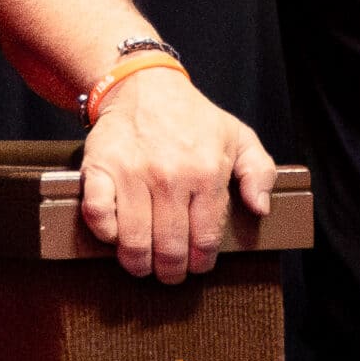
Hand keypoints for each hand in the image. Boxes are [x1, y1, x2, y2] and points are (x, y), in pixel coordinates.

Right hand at [77, 67, 278, 282]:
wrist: (146, 86)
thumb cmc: (195, 118)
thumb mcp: (239, 137)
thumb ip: (259, 172)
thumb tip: (260, 209)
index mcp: (207, 172)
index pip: (205, 237)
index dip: (201, 261)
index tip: (198, 266)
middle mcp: (170, 176)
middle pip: (169, 247)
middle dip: (171, 271)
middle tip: (169, 274)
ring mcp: (133, 173)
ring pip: (133, 241)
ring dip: (138, 263)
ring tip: (143, 265)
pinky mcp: (101, 168)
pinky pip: (99, 216)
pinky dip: (105, 234)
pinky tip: (116, 236)